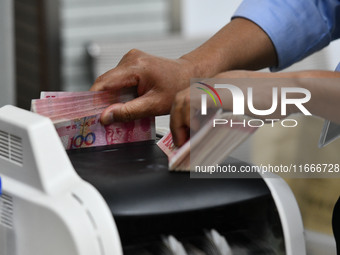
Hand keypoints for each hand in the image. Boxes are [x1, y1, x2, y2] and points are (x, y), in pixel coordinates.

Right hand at [90, 49, 193, 123]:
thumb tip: (106, 117)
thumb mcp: (154, 105)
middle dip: (103, 101)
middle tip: (104, 119)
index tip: (89, 114)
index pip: (103, 83)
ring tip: (119, 112)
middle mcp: (130, 58)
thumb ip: (128, 112)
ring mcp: (130, 58)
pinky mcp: (132, 63)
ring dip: (112, 97)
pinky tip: (127, 102)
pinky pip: (119, 79)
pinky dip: (120, 92)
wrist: (189, 75)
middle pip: (106, 82)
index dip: (93, 99)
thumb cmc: (177, 88)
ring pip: (111, 82)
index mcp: (135, 66)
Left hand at [170, 70, 300, 146]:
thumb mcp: (243, 106)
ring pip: (183, 100)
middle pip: (181, 97)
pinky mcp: (222, 92)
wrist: (291, 91)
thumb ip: (225, 114)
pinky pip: (194, 104)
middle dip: (176, 120)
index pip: (190, 97)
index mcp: (219, 83)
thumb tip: (209, 130)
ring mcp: (217, 85)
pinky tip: (193, 133)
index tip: (183, 133)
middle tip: (179, 140)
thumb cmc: (273, 101)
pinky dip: (189, 120)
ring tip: (183, 141)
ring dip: (179, 122)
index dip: (182, 116)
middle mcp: (215, 81)